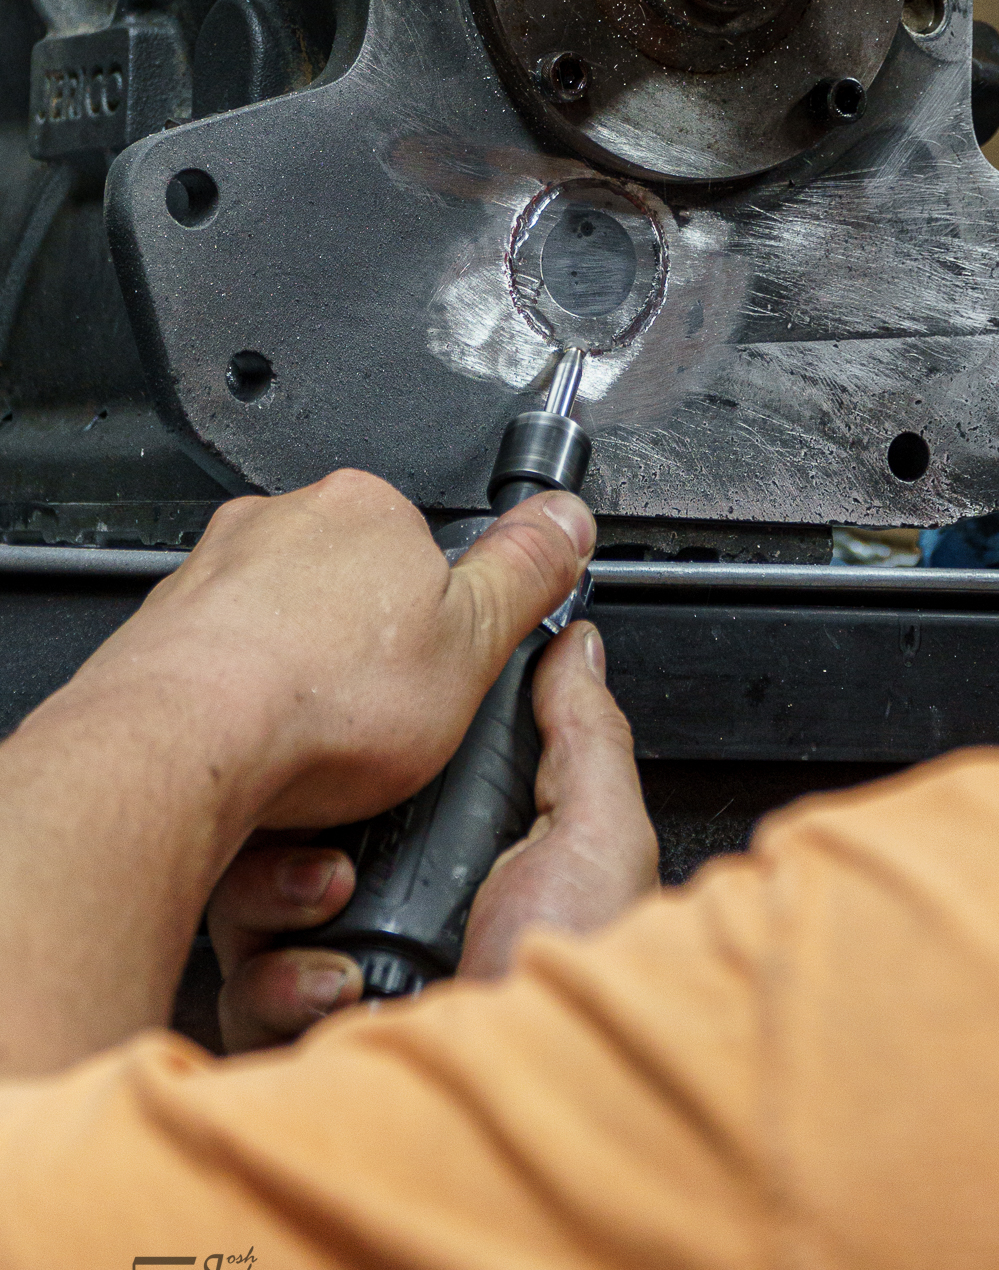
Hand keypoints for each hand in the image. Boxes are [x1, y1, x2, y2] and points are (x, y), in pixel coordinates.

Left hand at [0, 468, 595, 1073]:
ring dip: (305, 690)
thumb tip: (567, 520)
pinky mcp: (160, 637)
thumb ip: (526, 574)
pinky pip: (222, 676)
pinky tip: (263, 761)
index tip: (442, 667)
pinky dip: (245, 717)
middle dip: (367, 655)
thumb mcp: (473, 644)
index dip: (443, 619)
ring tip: (321, 754)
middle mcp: (279, 524)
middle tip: (383, 722)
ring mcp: (211, 577)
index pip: (426, 547)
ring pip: (282, 634)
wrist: (178, 754)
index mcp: (364, 509)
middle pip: (350, 590)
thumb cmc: (315, 702)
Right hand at [211, 621, 657, 1052]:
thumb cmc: (582, 980)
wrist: (541, 1106)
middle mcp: (394, 915)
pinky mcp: (304, 1039)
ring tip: (336, 900)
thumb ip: (582, 733)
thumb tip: (574, 645)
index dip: (355, 762)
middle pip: (295, 835)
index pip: (374, 784)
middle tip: (342, 850)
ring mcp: (344, 978)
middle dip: (297, 830)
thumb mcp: (600, 834)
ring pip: (250, 906)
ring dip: (279, 895)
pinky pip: (241, 992)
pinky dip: (276, 977)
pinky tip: (332, 981)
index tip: (355, 744)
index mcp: (462, 860)